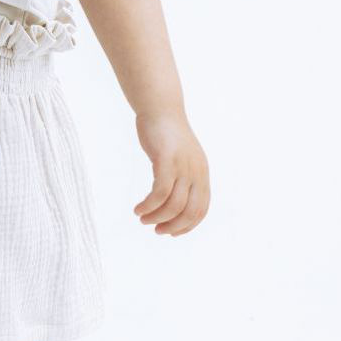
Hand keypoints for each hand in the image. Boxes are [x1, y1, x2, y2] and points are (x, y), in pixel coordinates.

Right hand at [133, 111, 209, 235]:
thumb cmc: (166, 134)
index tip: (170, 231)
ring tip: (142, 218)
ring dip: (157, 217)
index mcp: (202, 173)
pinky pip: (160, 192)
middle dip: (173, 226)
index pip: (201, 209)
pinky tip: (138, 208)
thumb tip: (174, 201)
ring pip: (173, 205)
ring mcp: (183, 166)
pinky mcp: (166, 160)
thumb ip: (182, 177)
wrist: (160, 108)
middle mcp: (196, 172)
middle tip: (155, 230)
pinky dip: (149, 205)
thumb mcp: (180, 158)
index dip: (187, 225)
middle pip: (190, 211)